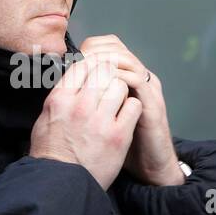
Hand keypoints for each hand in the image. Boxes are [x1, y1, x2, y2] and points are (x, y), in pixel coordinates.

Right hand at [29, 56, 142, 190]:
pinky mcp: (118, 135)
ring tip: (117, 102)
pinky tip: (126, 116)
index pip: (83, 65)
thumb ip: (61, 96)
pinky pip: (134, 106)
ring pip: (120, 85)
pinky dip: (132, 108)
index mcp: (60, 99)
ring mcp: (100, 120)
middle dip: (109, 75)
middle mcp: (80, 106)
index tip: (98, 69)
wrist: (61, 183)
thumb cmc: (52, 152)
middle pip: (104, 71)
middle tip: (110, 84)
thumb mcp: (46, 117)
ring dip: (121, 91)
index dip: (94, 64)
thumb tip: (73, 78)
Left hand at [79, 35, 184, 185]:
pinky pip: (136, 80)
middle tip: (77, 62)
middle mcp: (139, 78)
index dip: (88, 49)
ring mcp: (147, 89)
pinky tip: (102, 86)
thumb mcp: (102, 117)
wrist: (149, 167)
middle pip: (116, 48)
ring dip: (104, 62)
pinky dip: (118, 78)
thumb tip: (63, 89)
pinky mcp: (152, 103)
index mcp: (126, 77)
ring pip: (126, 60)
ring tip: (87, 71)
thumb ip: (90, 99)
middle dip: (94, 52)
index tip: (70, 59)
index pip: (107, 47)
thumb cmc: (122, 143)